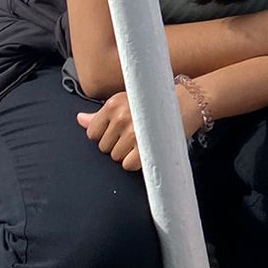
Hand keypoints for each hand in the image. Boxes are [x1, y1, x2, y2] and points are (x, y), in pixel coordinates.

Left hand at [76, 81, 202, 171]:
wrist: (187, 103)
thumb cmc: (155, 103)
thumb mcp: (126, 102)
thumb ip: (101, 115)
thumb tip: (79, 119)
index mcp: (112, 104)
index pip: (92, 133)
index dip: (106, 135)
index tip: (120, 130)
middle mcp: (121, 117)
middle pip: (104, 148)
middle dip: (117, 145)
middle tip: (135, 134)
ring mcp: (133, 133)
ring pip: (116, 157)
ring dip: (128, 154)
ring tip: (142, 141)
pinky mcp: (144, 147)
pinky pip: (129, 165)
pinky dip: (137, 162)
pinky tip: (147, 150)